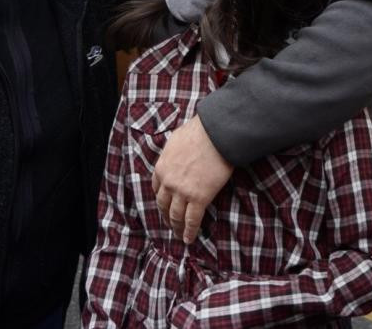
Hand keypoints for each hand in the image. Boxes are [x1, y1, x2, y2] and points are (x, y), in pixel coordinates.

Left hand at [152, 115, 232, 243]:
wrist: (215, 135)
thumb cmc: (198, 132)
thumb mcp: (175, 141)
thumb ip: (172, 153)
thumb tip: (177, 155)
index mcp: (161, 167)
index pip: (156, 188)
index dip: (161, 198)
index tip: (164, 204)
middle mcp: (168, 183)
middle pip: (163, 205)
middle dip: (166, 216)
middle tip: (170, 223)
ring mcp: (182, 192)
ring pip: (176, 215)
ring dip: (177, 227)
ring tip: (179, 235)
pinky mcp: (199, 198)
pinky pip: (192, 219)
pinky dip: (190, 231)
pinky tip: (189, 239)